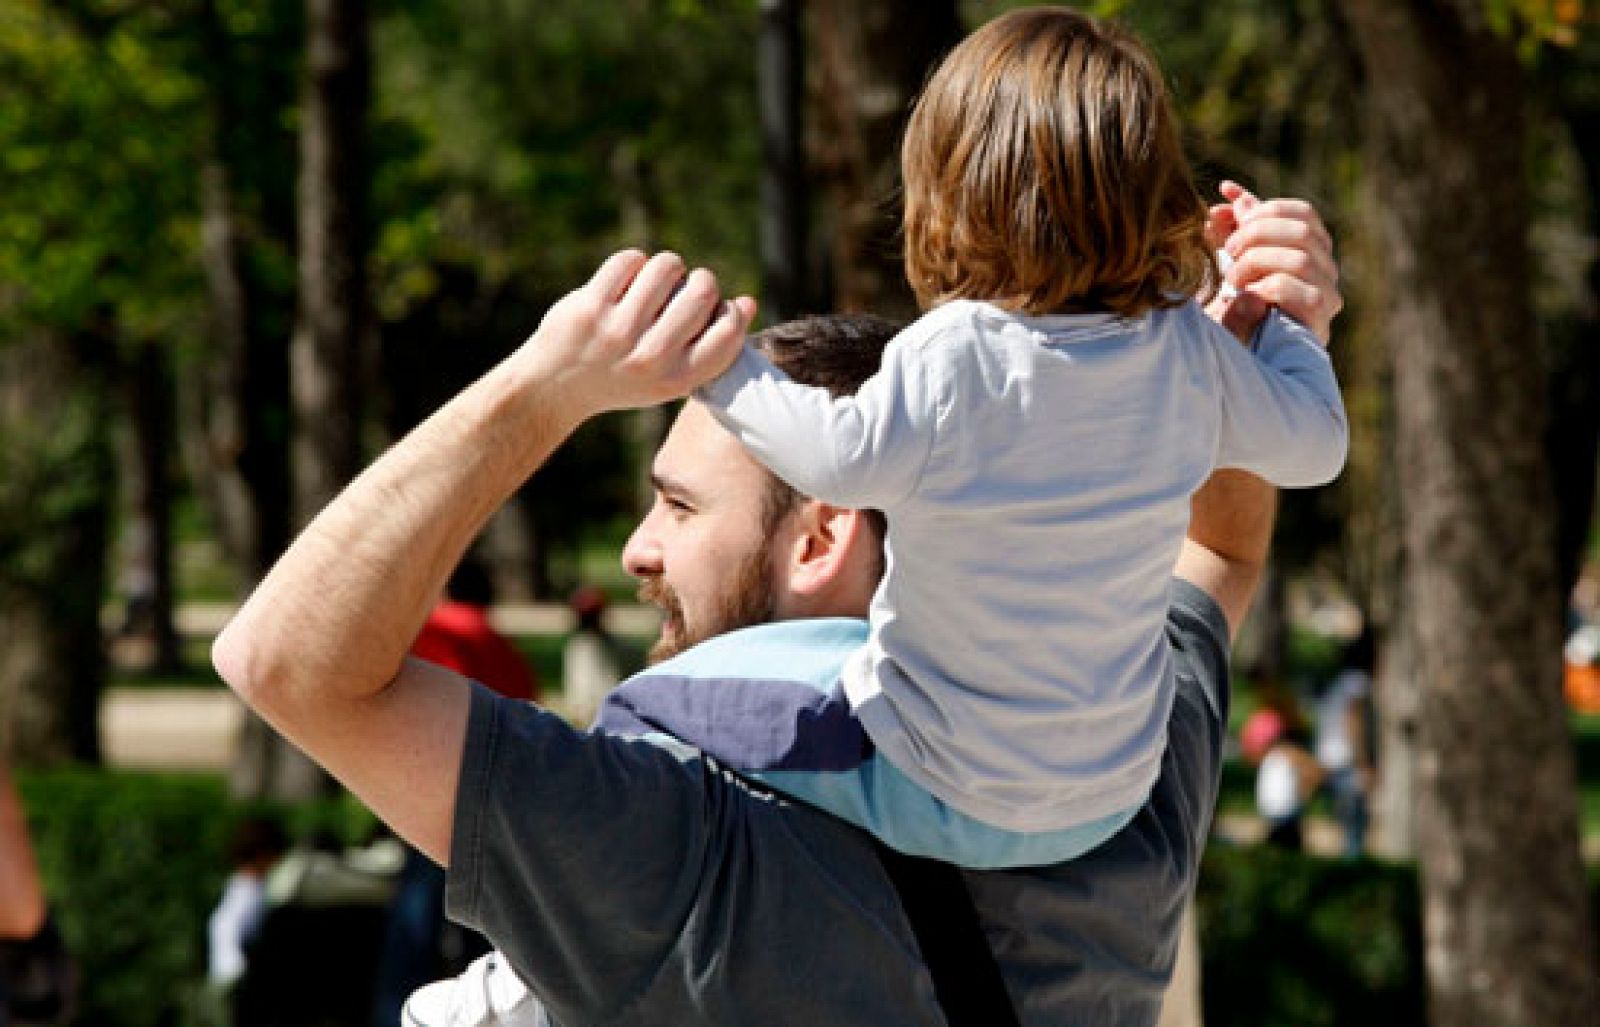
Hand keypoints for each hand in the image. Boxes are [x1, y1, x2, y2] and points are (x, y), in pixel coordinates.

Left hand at [523, 250, 756, 419]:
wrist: (556, 387)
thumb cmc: (624, 376)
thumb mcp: (670, 375)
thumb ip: (709, 345)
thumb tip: (748, 302)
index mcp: (677, 380)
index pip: (729, 331)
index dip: (730, 310)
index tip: (715, 308)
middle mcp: (650, 359)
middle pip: (701, 293)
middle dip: (700, 280)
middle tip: (685, 286)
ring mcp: (618, 332)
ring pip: (667, 267)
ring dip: (667, 266)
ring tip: (656, 278)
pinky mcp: (590, 307)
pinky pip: (630, 260)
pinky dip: (634, 262)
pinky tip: (627, 278)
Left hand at [1205, 181, 1342, 344]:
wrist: (1233, 361)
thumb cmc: (1231, 309)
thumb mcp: (1229, 262)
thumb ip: (1234, 228)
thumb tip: (1229, 191)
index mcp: (1311, 252)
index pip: (1303, 214)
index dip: (1266, 210)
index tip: (1228, 220)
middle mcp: (1327, 273)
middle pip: (1303, 231)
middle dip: (1257, 234)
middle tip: (1228, 251)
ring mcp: (1327, 299)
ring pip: (1302, 258)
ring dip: (1258, 262)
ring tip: (1232, 278)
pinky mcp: (1319, 324)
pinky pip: (1302, 292)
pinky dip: (1268, 289)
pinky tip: (1246, 297)